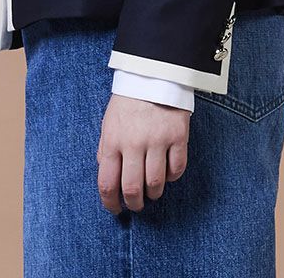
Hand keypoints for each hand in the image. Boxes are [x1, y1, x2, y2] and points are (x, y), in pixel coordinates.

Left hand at [96, 92, 189, 212]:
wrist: (154, 73)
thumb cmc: (128, 100)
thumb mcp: (109, 123)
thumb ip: (105, 149)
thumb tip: (107, 176)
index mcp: (113, 141)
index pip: (107, 183)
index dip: (110, 203)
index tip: (115, 209)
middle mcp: (134, 143)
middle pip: (133, 189)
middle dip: (134, 204)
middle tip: (137, 204)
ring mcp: (157, 140)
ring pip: (156, 183)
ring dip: (154, 193)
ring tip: (153, 190)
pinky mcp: (178, 136)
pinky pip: (177, 169)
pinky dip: (172, 177)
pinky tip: (167, 172)